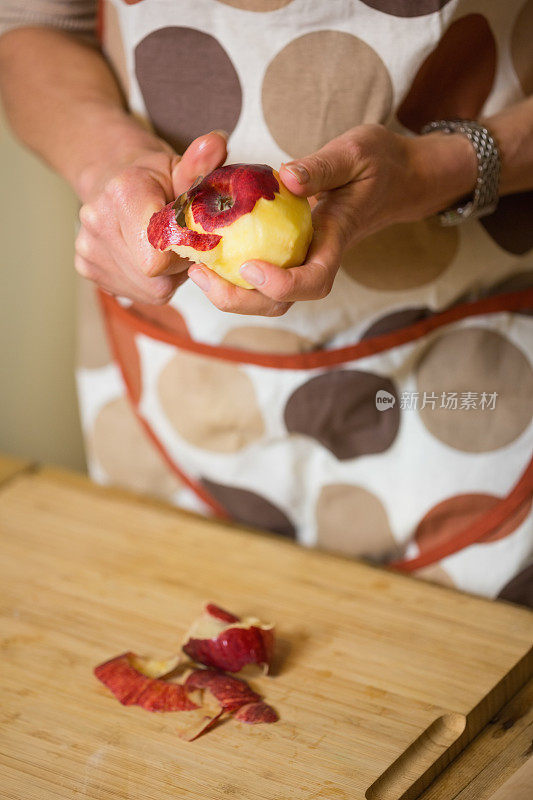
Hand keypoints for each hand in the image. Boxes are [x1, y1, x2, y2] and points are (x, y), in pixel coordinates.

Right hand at [75, 130, 226, 303]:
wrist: (111, 174)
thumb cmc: (154, 175)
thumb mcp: (181, 166)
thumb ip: (201, 163)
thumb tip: (217, 142)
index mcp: (123, 193)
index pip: (161, 254)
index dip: (185, 250)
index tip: (190, 233)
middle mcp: (97, 221)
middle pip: (156, 276)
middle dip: (177, 265)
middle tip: (179, 240)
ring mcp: (87, 247)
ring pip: (148, 289)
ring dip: (165, 276)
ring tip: (162, 246)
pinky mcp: (85, 266)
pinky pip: (134, 292)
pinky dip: (149, 282)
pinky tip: (146, 255)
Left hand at [188, 124, 476, 315]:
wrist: (398, 179)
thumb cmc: (379, 163)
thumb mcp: (356, 152)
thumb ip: (323, 167)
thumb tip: (288, 178)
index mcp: (337, 239)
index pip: (315, 279)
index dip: (283, 285)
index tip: (250, 267)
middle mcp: (319, 259)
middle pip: (282, 303)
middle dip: (240, 300)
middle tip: (200, 274)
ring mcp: (305, 260)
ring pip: (268, 298)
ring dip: (230, 293)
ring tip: (196, 269)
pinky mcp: (292, 253)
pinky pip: (261, 276)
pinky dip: (231, 274)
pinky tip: (206, 254)